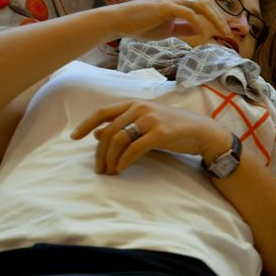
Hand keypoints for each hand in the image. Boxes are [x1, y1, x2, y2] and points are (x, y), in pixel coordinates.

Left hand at [70, 99, 229, 174]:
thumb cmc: (172, 127)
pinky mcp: (160, 133)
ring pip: (118, 139)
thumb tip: (96, 133)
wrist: (201, 131)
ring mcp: (150, 119)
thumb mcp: (145, 122)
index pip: (102, 111)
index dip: (85, 124)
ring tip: (110, 172)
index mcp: (134, 103)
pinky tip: (121, 169)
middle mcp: (140, 108)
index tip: (74, 137)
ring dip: (110, 159)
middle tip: (99, 169)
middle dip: (100, 152)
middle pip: (108, 130)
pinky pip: (134, 149)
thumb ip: (122, 125)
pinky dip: (124, 161)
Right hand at [108, 0, 234, 44]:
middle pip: (206, 2)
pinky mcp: (165, 7)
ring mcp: (171, 0)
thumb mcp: (168, 29)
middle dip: (220, 17)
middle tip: (228, 32)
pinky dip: (197, 23)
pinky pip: (187, 13)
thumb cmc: (142, 25)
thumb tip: (199, 31)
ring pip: (201, 6)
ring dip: (214, 19)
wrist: (120, 22)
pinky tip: (201, 33)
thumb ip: (183, 28)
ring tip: (222, 33)